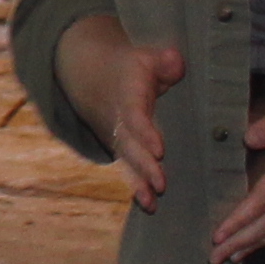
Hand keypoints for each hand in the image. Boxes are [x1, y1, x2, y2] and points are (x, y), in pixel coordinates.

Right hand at [58, 15, 181, 203]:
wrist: (89, 77)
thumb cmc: (127, 69)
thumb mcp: (143, 58)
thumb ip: (163, 62)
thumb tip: (175, 62)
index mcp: (127, 97)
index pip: (135, 116)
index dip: (145, 133)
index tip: (159, 150)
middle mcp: (118, 121)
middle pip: (130, 145)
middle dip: (144, 165)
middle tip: (161, 183)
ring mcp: (117, 137)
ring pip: (127, 162)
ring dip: (139, 182)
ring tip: (151, 202)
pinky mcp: (120, 149)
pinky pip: (127, 169)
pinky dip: (137, 187)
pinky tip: (150, 205)